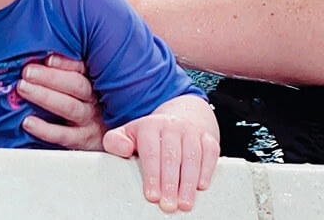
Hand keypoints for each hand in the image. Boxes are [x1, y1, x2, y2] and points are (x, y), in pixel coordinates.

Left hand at [18, 54, 105, 149]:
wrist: (109, 140)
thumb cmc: (84, 105)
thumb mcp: (82, 86)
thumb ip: (65, 73)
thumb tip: (38, 60)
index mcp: (93, 82)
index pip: (81, 68)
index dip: (65, 63)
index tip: (48, 59)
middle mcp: (93, 100)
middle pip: (76, 85)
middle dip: (50, 77)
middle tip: (27, 72)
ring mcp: (89, 121)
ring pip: (69, 107)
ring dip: (44, 96)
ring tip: (23, 88)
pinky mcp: (82, 141)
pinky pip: (64, 135)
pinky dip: (45, 129)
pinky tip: (28, 122)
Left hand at [102, 114, 219, 212]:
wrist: (173, 121)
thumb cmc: (146, 135)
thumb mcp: (125, 134)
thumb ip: (115, 142)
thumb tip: (124, 149)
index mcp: (149, 126)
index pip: (151, 152)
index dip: (152, 176)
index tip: (152, 196)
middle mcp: (172, 126)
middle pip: (172, 157)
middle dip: (170, 184)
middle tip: (168, 205)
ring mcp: (191, 130)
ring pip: (192, 156)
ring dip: (189, 182)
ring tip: (184, 203)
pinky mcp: (207, 137)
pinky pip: (210, 152)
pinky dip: (207, 169)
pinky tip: (201, 186)